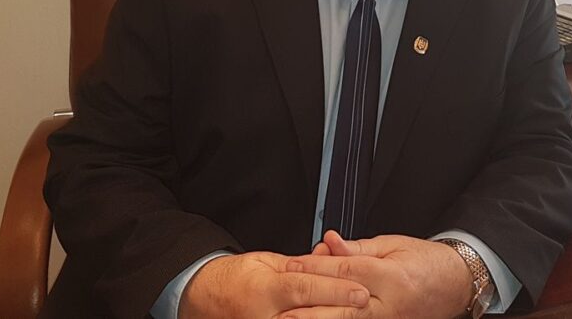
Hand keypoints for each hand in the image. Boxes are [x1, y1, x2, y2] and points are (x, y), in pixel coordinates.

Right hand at [178, 250, 370, 318]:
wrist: (205, 298)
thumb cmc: (235, 278)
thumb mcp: (266, 262)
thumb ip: (299, 264)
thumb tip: (329, 258)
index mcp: (264, 289)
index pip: (305, 288)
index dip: (335, 290)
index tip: (361, 291)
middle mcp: (264, 316)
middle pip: (311, 315)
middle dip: (341, 310)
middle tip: (367, 306)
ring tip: (356, 315)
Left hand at [290, 231, 471, 318]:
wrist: (456, 284)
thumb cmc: (427, 262)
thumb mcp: (392, 244)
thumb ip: (357, 248)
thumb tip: (329, 242)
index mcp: (392, 277)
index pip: (347, 271)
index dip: (316, 267)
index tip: (293, 265)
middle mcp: (391, 305)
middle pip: (342, 306)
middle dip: (309, 304)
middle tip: (282, 301)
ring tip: (291, 318)